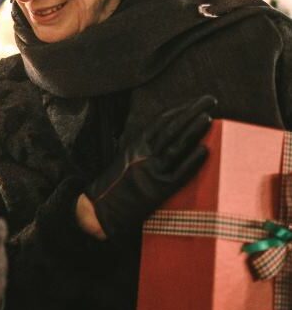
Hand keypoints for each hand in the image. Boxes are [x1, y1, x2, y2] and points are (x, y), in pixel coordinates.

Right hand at [84, 95, 216, 238]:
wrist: (100, 209)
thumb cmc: (113, 186)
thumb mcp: (124, 159)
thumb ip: (142, 148)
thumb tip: (164, 139)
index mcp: (135, 145)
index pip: (161, 121)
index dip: (179, 109)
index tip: (195, 102)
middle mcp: (143, 154)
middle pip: (172, 128)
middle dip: (192, 111)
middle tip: (210, 100)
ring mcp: (152, 171)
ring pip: (176, 146)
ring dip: (194, 130)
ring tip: (209, 117)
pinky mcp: (159, 189)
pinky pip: (180, 172)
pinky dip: (193, 160)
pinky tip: (206, 149)